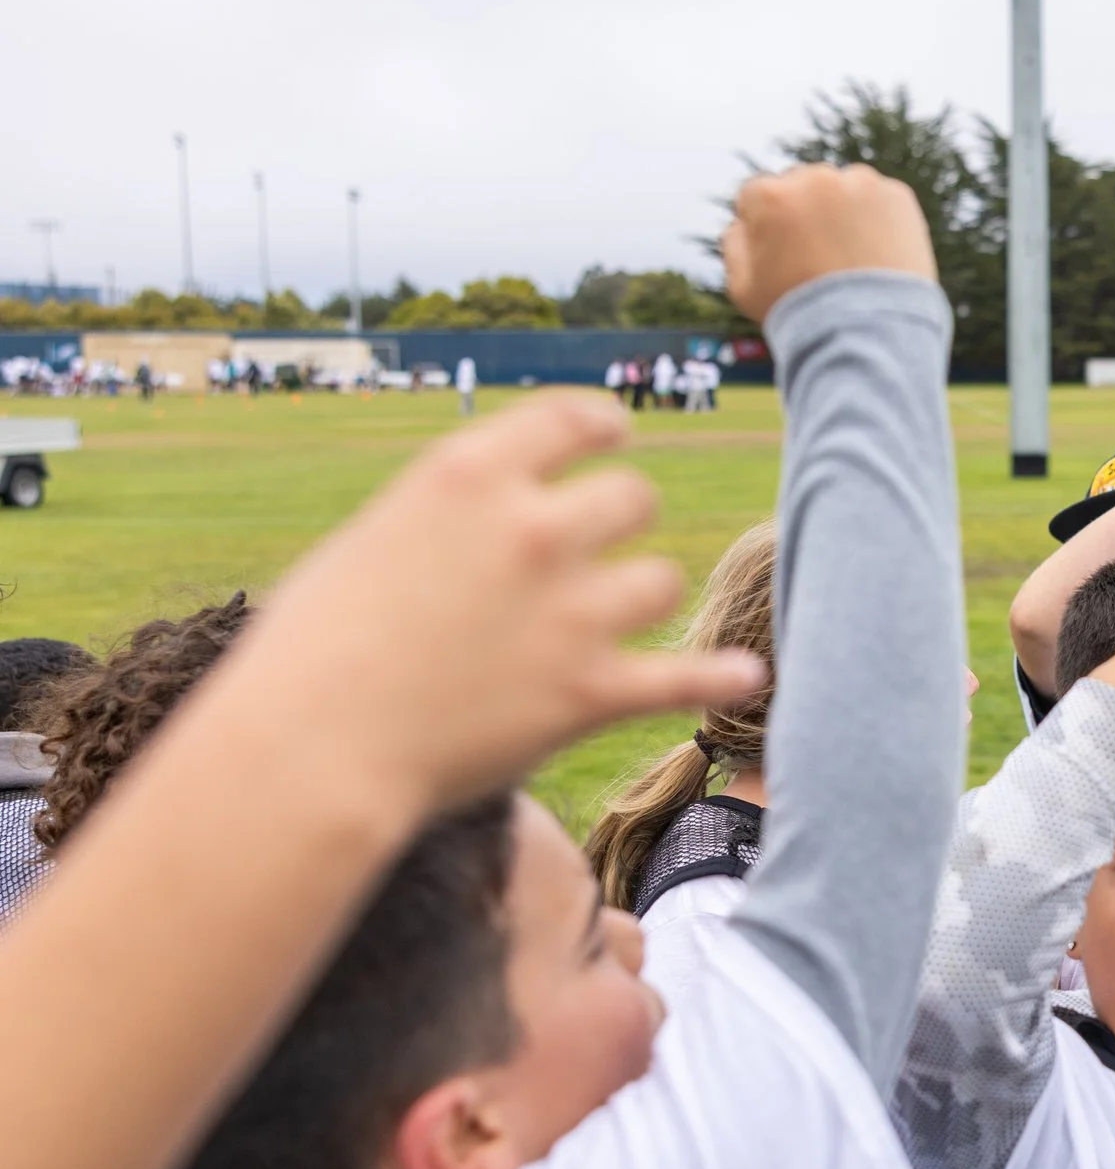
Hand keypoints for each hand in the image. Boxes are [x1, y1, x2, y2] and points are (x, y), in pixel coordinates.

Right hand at [253, 393, 764, 820]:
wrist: (314, 749)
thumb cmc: (311, 653)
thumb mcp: (368, 544)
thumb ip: (441, 521)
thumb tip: (478, 520)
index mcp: (468, 477)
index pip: (571, 419)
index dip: (605, 425)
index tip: (616, 436)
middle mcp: (532, 530)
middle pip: (632, 497)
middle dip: (620, 521)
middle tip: (602, 548)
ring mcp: (571, 611)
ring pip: (660, 580)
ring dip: (641, 599)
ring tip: (615, 623)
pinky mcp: (591, 692)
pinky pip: (684, 677)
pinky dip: (720, 678)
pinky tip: (748, 675)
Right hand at [722, 162, 936, 321]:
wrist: (869, 335)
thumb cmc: (801, 317)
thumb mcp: (744, 289)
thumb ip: (735, 244)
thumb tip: (744, 220)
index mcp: (768, 196)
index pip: (758, 196)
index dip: (770, 228)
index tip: (787, 255)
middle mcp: (812, 178)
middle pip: (802, 186)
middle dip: (807, 214)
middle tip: (823, 260)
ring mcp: (858, 183)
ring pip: (843, 191)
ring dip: (844, 214)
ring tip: (854, 262)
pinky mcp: (896, 196)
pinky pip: (881, 201)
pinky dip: (880, 222)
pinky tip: (878, 257)